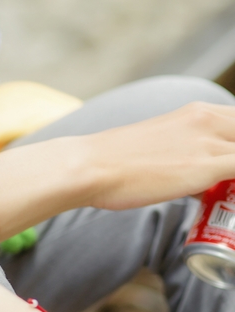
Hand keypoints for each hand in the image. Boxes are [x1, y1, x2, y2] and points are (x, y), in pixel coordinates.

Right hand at [80, 103, 234, 210]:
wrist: (91, 165)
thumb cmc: (117, 163)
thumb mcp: (161, 147)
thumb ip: (189, 157)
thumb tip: (208, 181)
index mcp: (198, 111)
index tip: (232, 166)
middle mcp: (208, 118)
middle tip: (231, 184)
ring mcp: (210, 141)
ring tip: (230, 193)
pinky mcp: (207, 165)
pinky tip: (232, 200)